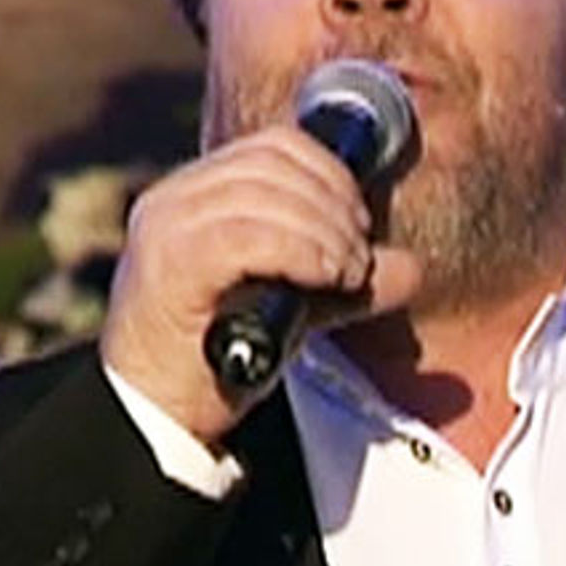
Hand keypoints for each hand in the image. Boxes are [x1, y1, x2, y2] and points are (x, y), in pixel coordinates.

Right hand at [100, 125, 422, 445]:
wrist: (156, 419)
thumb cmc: (215, 360)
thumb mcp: (291, 306)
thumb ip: (344, 280)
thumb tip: (410, 268)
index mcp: (194, 192)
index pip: (274, 146)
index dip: (331, 174)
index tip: (359, 223)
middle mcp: (173, 198)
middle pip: (273, 163)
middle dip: (334, 204)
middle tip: (356, 258)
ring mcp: (166, 227)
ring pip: (264, 194)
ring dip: (324, 231)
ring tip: (345, 274)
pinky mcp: (171, 265)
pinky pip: (247, 236)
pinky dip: (300, 250)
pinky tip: (324, 276)